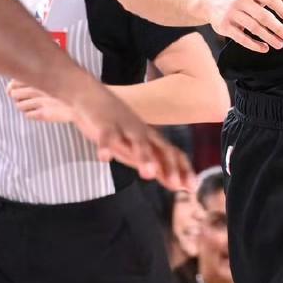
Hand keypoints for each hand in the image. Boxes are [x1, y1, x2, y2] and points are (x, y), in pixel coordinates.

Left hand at [7, 80, 74, 122]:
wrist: (84, 99)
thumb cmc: (71, 86)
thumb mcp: (55, 75)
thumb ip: (41, 74)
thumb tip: (30, 76)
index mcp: (38, 78)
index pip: (13, 83)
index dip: (13, 86)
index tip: (16, 88)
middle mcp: (35, 89)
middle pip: (14, 94)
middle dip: (18, 96)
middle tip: (26, 97)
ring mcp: (39, 103)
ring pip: (19, 105)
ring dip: (24, 105)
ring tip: (33, 105)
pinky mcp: (43, 114)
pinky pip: (28, 115)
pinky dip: (31, 114)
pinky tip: (39, 112)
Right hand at [67, 77, 195, 191]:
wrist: (89, 94)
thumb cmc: (116, 127)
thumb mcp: (135, 148)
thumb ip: (154, 164)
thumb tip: (177, 185)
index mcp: (151, 139)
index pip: (173, 154)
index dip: (183, 170)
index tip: (193, 188)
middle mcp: (142, 133)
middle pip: (161, 149)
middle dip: (169, 167)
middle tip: (176, 185)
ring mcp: (125, 127)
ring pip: (138, 141)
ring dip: (144, 157)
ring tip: (149, 174)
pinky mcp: (104, 124)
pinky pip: (106, 135)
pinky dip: (105, 146)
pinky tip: (105, 158)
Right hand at [206, 0, 282, 53]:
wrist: (211, 0)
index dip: (282, 10)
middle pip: (262, 16)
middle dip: (277, 27)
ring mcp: (231, 13)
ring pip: (253, 28)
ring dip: (268, 37)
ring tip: (280, 44)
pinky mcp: (224, 26)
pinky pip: (241, 38)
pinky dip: (254, 45)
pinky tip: (264, 48)